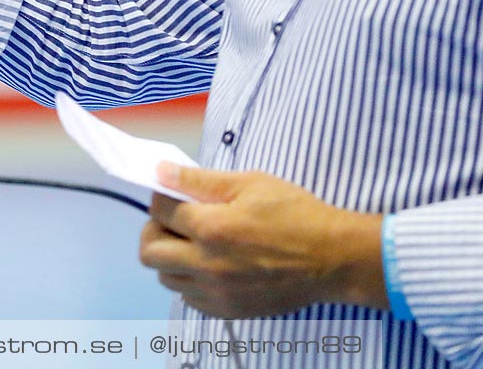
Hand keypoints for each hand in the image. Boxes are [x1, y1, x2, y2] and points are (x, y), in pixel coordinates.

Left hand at [138, 163, 387, 317]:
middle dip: (155, 230)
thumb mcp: (249, 183)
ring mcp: (216, 292)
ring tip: (194, 243)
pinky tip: (210, 265)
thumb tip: (160, 171)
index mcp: (211, 228)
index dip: (162, 197)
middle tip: (175, 221)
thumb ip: (199, 180)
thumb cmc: (295, 214)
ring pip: (165, 277)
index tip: (174, 195)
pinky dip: (190, 280)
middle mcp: (207, 265)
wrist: (333, 258)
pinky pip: (188, 297)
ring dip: (171, 257)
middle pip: (149, 251)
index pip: (159, 210)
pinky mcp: (228, 310)